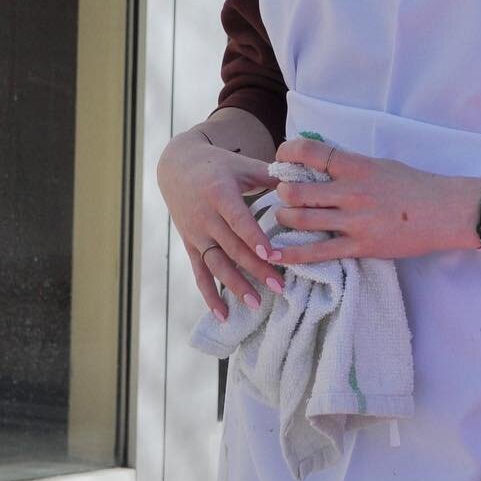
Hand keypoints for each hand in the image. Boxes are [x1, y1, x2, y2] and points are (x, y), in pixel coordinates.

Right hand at [156, 126, 284, 320]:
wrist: (176, 167)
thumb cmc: (218, 165)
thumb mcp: (243, 164)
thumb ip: (272, 175)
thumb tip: (305, 184)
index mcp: (219, 193)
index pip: (238, 219)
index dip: (254, 238)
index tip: (272, 254)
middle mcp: (205, 217)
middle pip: (232, 247)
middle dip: (255, 268)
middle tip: (279, 287)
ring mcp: (196, 234)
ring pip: (216, 264)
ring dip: (236, 286)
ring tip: (256, 305)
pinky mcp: (191, 245)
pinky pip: (200, 273)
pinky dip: (210, 295)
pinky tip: (223, 315)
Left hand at [270, 136, 478, 262]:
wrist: (445, 212)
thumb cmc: (415, 186)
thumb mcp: (380, 165)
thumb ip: (350, 165)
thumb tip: (320, 162)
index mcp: (356, 166)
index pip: (308, 152)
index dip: (285, 153)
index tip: (280, 160)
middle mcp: (350, 191)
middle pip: (295, 190)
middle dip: (282, 193)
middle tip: (285, 196)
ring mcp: (354, 220)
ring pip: (300, 219)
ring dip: (285, 218)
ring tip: (287, 217)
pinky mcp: (360, 246)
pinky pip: (318, 252)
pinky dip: (292, 255)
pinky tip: (276, 256)